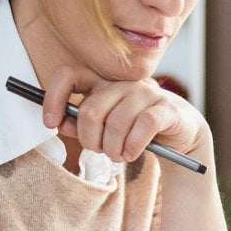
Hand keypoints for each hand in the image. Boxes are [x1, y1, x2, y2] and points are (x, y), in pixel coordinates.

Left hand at [40, 65, 210, 162]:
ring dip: (113, 149)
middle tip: (99, 151)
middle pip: (90, 110)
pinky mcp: (166, 109)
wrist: (180, 132)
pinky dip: (132, 148)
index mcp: (103, 83)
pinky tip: (132, 154)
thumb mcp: (106, 126)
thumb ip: (82, 123)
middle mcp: (123, 83)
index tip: (50, 123)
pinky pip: (142, 128)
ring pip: (116, 124)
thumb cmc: (137, 128)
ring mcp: (146, 93)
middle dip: (90, 140)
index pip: (69, 75)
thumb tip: (60, 124)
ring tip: (119, 156)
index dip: (54, 98)